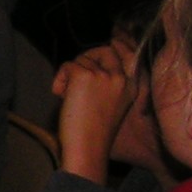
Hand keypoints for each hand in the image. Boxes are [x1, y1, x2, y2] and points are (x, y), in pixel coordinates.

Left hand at [53, 44, 136, 185]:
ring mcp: (104, 75)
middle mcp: (121, 78)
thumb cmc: (94, 136)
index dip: (116, 47)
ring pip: (82, 60)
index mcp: (131, 86)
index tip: (112, 42)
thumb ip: (106, 85)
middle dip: (86, 59)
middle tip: (74, 77)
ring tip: (69, 99)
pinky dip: (60, 79)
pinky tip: (61, 96)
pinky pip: (68, 65)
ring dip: (70, 76)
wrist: (87, 150)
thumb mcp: (110, 106)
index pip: (129, 54)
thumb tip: (86, 66)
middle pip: (104, 50)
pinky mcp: (85, 76)